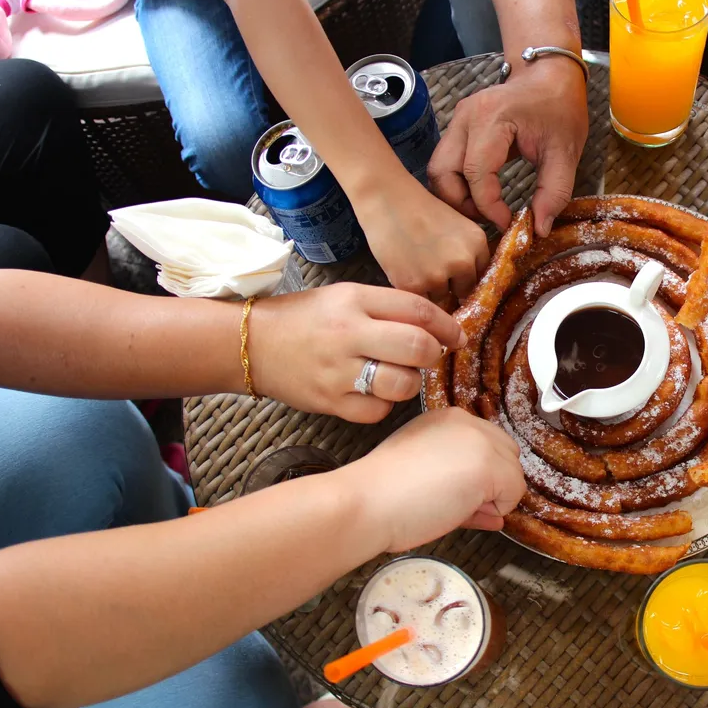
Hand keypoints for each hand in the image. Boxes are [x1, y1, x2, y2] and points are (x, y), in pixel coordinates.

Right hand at [250, 283, 464, 421]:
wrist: (252, 344)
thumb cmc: (306, 319)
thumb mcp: (345, 297)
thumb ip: (387, 307)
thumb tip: (436, 326)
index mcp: (354, 300)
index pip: (416, 310)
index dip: (446, 325)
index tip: (455, 335)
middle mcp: (348, 334)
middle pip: (416, 347)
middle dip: (433, 354)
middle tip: (428, 356)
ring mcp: (339, 371)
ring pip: (402, 384)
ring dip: (410, 381)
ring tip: (398, 374)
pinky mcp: (330, 402)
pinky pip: (378, 410)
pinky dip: (384, 404)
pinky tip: (375, 392)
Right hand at [351, 407, 524, 551]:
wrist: (366, 503)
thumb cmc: (383, 492)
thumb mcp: (423, 471)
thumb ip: (458, 480)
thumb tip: (491, 507)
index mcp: (447, 419)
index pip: (485, 445)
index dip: (477, 475)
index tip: (452, 493)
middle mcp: (467, 423)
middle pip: (506, 456)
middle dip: (490, 485)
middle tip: (455, 506)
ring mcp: (481, 442)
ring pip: (513, 476)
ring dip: (491, 499)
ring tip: (453, 509)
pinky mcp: (491, 466)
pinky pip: (514, 495)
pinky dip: (496, 511)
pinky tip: (461, 511)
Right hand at [356, 172, 488, 300]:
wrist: (387, 200)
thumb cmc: (418, 209)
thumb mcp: (457, 224)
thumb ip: (467, 250)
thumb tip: (469, 281)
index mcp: (478, 243)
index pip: (480, 274)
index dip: (465, 276)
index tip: (454, 274)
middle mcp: (463, 261)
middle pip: (463, 291)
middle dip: (450, 286)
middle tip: (430, 269)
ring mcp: (439, 276)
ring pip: (440, 298)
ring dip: (429, 289)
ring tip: (414, 266)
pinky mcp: (414, 286)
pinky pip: (420, 300)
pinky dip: (412, 291)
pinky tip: (405, 271)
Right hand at [429, 57, 587, 237]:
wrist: (550, 76)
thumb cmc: (559, 108)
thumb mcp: (566, 152)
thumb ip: (554, 192)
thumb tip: (539, 229)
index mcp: (492, 117)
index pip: (475, 173)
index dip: (488, 206)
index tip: (508, 222)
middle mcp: (466, 117)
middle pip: (442, 172)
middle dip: (461, 204)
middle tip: (488, 219)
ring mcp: (457, 121)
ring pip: (438, 170)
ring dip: (456, 196)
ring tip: (485, 209)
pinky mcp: (458, 128)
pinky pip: (446, 163)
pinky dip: (458, 185)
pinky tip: (481, 195)